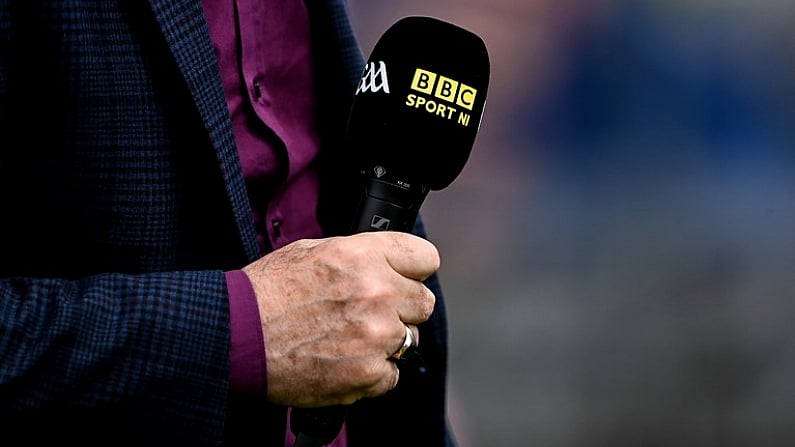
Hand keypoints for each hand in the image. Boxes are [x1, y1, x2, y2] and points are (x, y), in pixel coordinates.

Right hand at [241, 231, 438, 407]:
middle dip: (401, 307)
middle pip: (423, 302)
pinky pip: (392, 374)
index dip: (412, 269)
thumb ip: (358, 254)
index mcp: (364, 256)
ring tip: (349, 338)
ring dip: (386, 340)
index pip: (424, 258)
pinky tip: (344, 360)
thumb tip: (383, 261)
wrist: (236, 337)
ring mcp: (375, 335)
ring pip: (410, 339)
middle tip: (370, 312)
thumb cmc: (266, 292)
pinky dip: (372, 373)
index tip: (404, 277)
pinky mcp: (367, 373)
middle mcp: (376, 293)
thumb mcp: (312, 250)